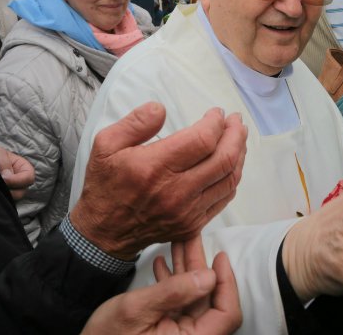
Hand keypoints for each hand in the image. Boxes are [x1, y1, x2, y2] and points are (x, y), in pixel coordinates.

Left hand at [0, 146, 34, 200]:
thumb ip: (5, 164)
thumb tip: (7, 177)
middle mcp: (20, 182)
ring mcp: (11, 191)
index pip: (29, 177)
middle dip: (10, 190)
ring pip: (13, 200)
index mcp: (23, 168)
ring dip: (3, 195)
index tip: (4, 178)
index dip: (19, 180)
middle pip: (22, 192)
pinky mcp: (3, 199)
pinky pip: (4, 203)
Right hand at [70, 102, 246, 259]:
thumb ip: (135, 122)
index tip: (216, 113)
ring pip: (228, 179)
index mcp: (155, 167)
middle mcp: (176, 191)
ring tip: (239, 138)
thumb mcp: (105, 144)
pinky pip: (223, 199)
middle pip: (223, 159)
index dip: (215, 123)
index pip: (202, 140)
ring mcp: (187, 211)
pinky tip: (231, 163)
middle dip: (236, 135)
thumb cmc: (106, 185)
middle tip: (236, 121)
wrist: (103, 232)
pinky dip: (232, 177)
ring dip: (239, 155)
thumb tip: (162, 109)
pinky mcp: (192, 224)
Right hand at [82, 243, 241, 334]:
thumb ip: (174, 292)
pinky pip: (178, 304)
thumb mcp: (137, 309)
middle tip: (193, 236)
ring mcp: (177, 334)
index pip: (226, 314)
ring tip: (179, 241)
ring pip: (193, 298)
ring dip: (186, 270)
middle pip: (208, 301)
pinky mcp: (165, 330)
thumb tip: (208, 276)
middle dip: (201, 267)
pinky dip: (173, 283)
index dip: (227, 283)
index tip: (220, 256)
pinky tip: (163, 263)